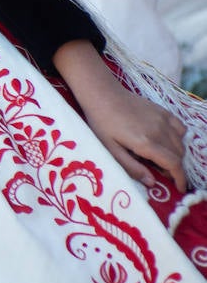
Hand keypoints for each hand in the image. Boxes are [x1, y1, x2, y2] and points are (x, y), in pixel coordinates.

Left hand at [55, 41, 187, 189]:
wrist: (102, 94)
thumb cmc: (101, 123)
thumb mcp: (110, 149)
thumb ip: (131, 167)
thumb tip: (151, 183)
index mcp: (146, 143)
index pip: (174, 165)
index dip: (180, 179)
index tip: (180, 188)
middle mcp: (159, 131)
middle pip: (179, 156)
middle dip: (174, 168)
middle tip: (160, 172)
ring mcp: (163, 120)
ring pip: (181, 143)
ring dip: (176, 154)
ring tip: (159, 158)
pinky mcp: (163, 111)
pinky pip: (180, 128)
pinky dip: (178, 138)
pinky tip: (165, 141)